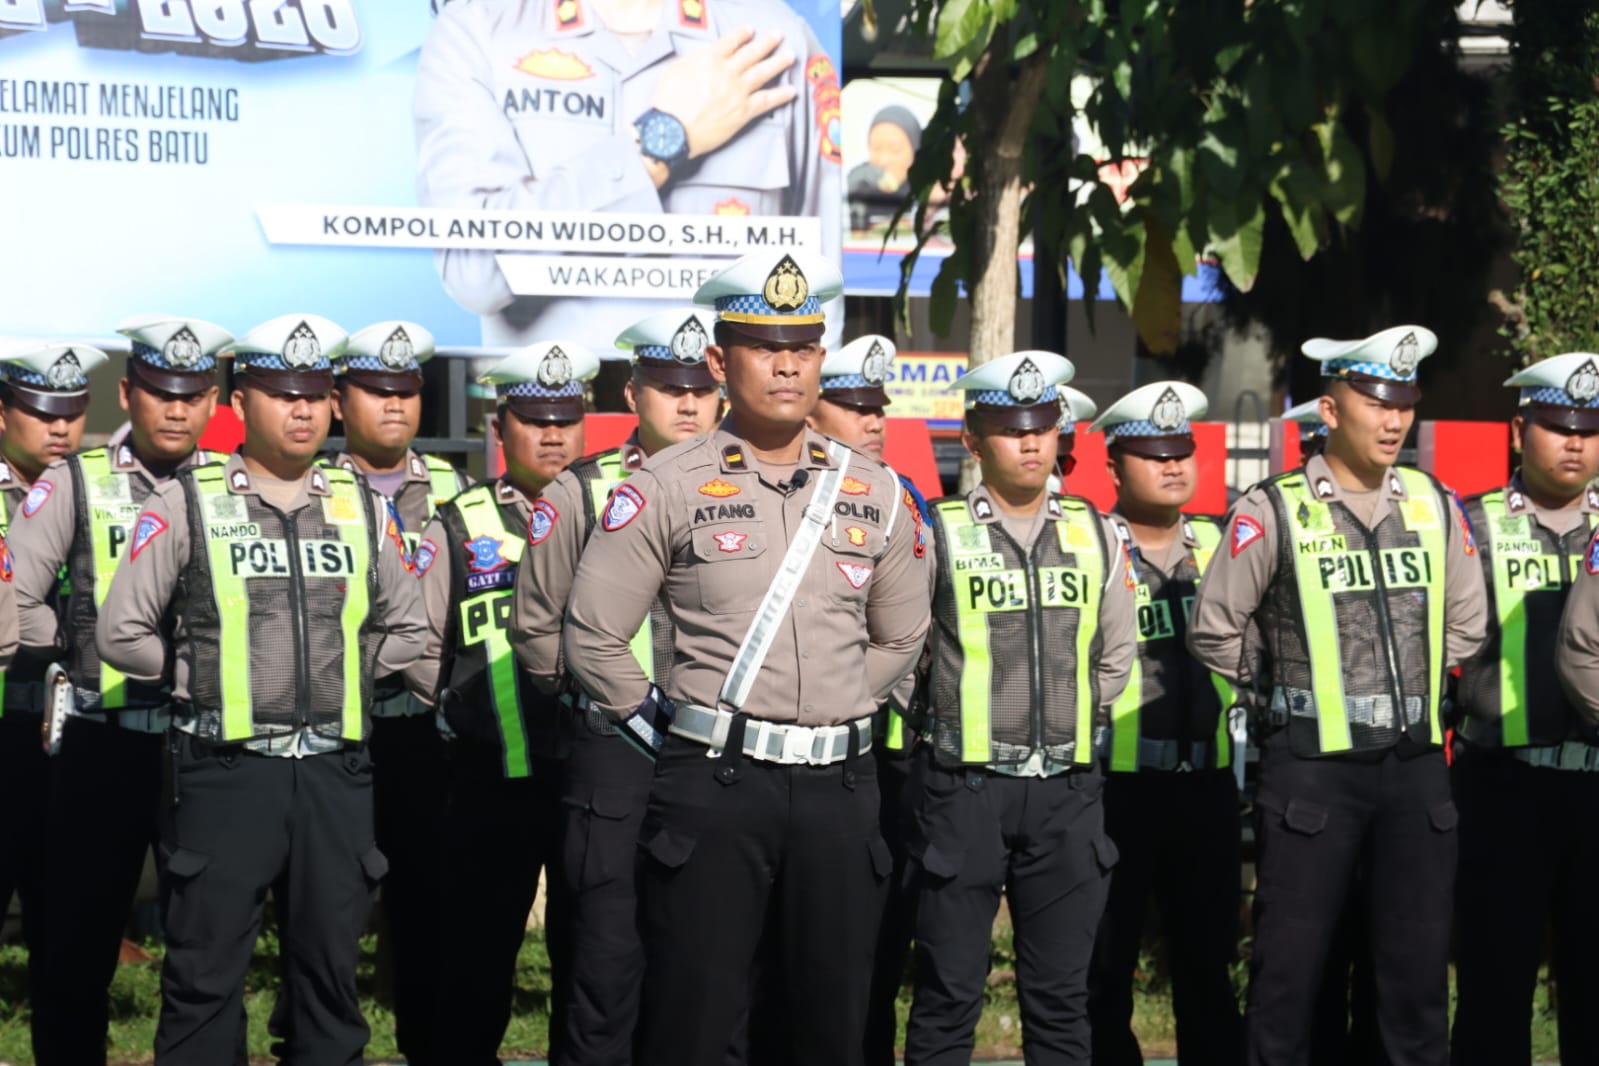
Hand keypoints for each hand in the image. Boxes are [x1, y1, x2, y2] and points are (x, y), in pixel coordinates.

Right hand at [651, 27, 796, 159]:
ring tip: (790, 56)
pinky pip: (766, 101)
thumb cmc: (668, 101)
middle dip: (767, 43)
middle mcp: (727, 72)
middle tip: (778, 36)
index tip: (750, 29)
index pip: (730, 41)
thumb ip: (694, 60)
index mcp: (710, 58)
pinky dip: (780, 95)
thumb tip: (705, 57)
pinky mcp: (743, 112)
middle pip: (752, 53)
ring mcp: (738, 92)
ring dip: (778, 63)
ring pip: (763, 73)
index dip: (742, 34)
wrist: (673, 129)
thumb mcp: (675, 69)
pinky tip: (792, 91)